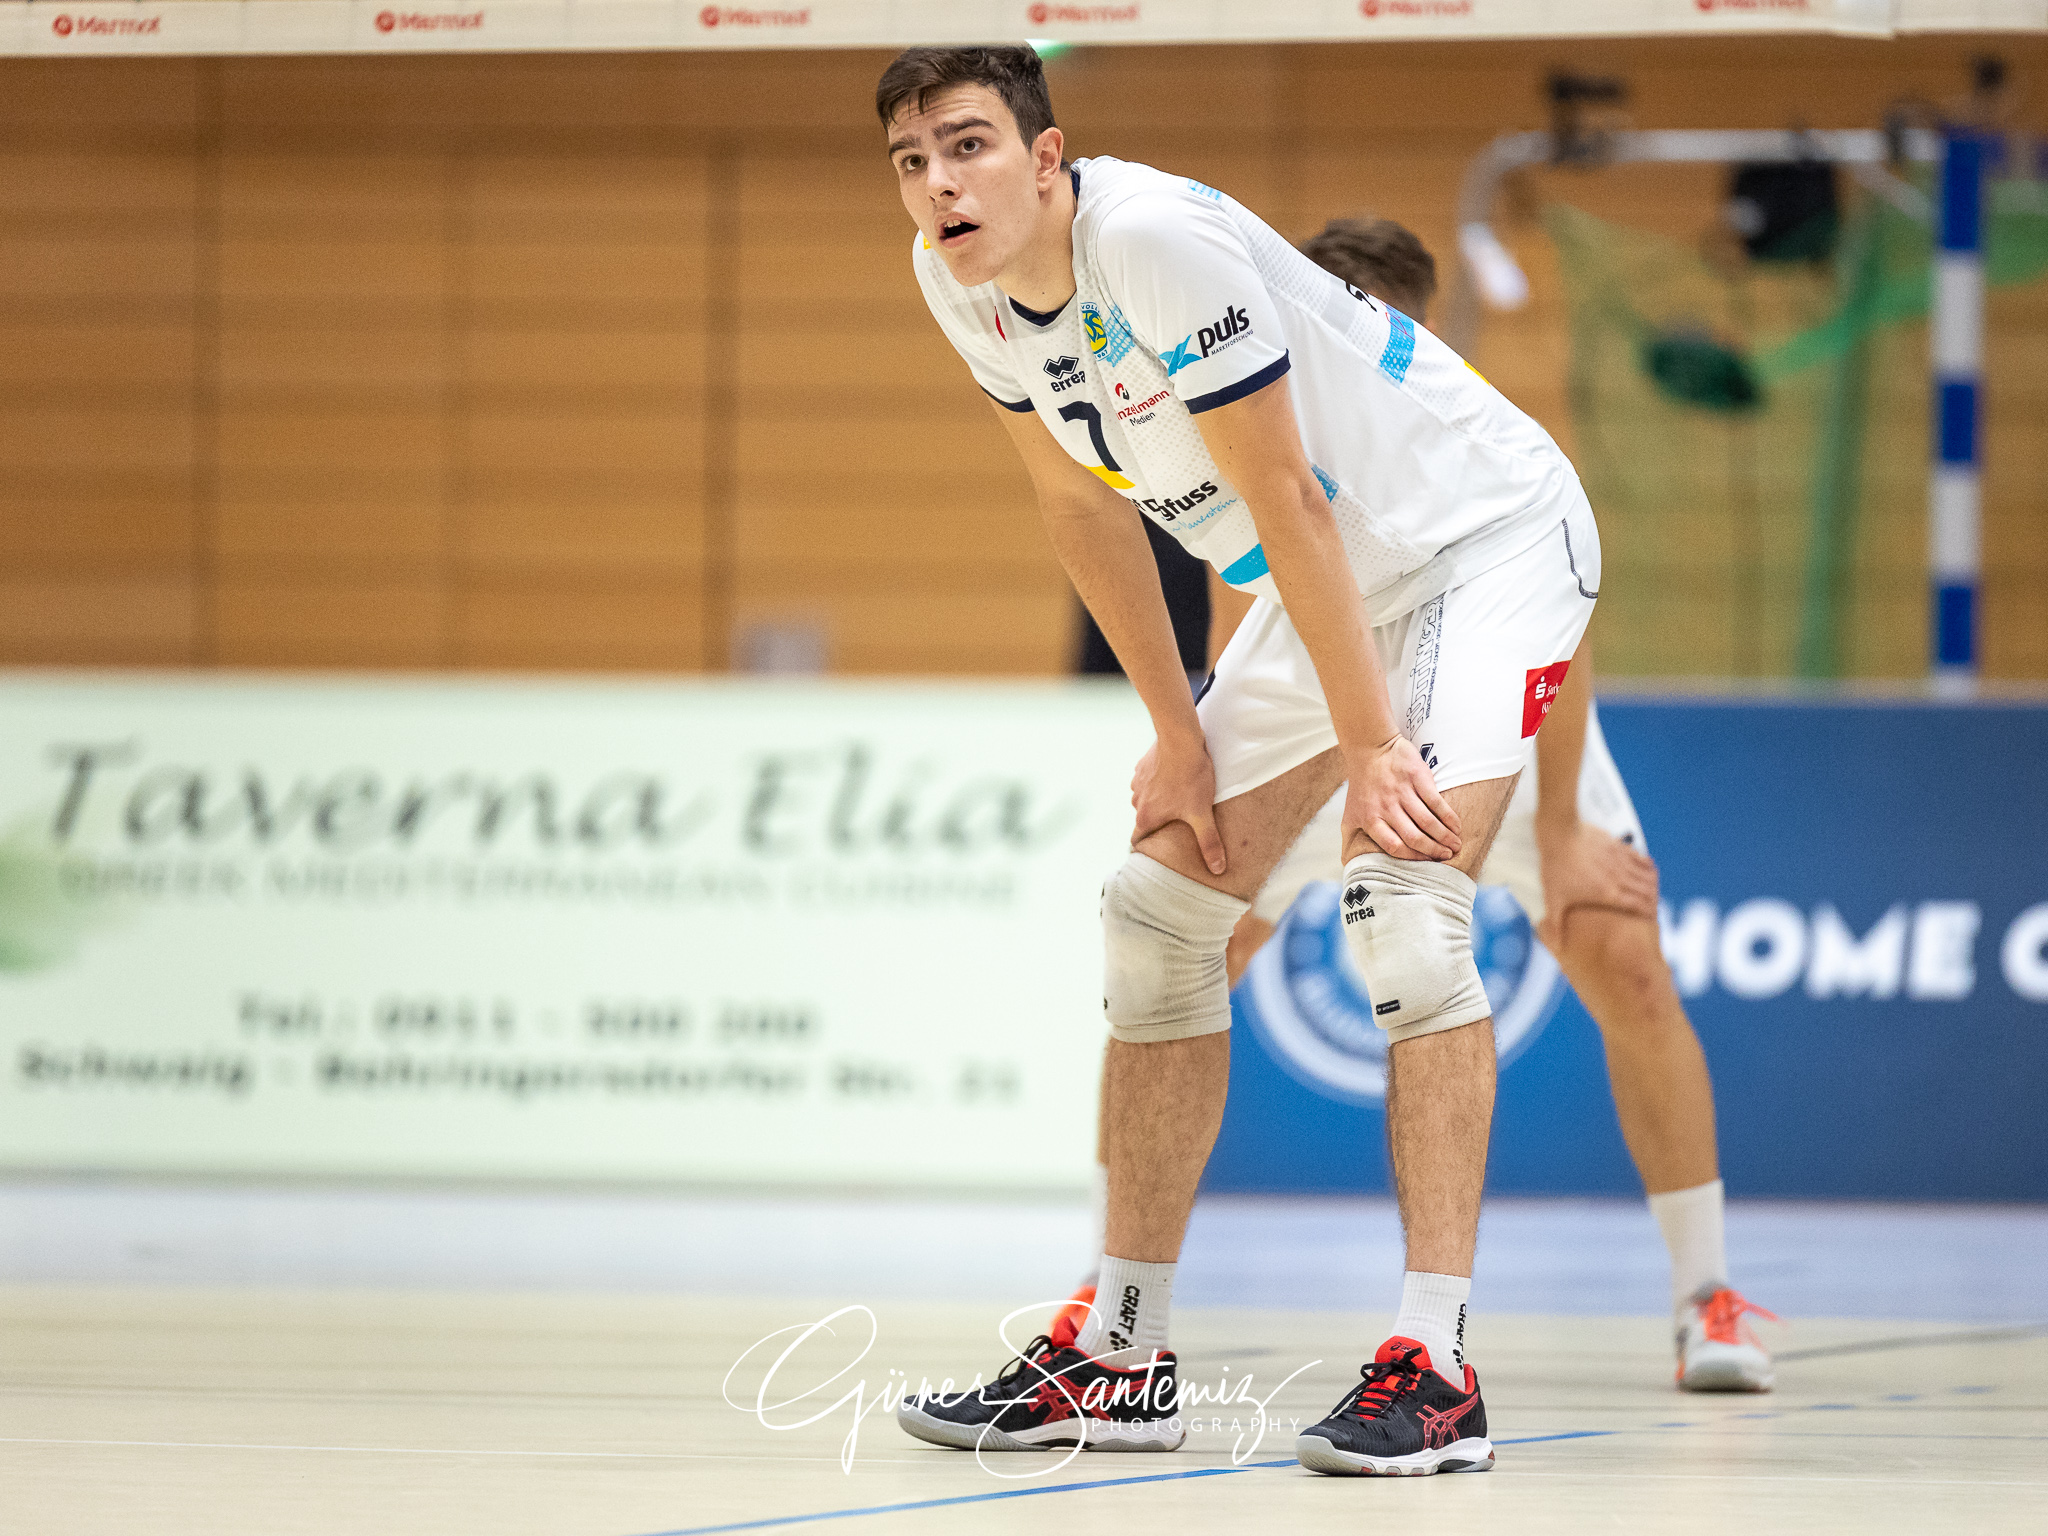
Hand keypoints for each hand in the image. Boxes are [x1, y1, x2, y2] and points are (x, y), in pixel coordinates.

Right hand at [1131, 731, 1226, 875]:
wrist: (1181, 738)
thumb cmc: (1191, 776)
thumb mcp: (1202, 813)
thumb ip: (1209, 842)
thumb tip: (1218, 870)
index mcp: (1147, 817)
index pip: (1137, 841)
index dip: (1145, 848)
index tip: (1154, 851)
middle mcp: (1137, 801)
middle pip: (1144, 820)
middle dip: (1157, 823)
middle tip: (1176, 823)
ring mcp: (1138, 782)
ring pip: (1145, 800)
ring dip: (1158, 801)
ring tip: (1178, 799)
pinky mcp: (1143, 766)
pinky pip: (1148, 781)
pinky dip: (1158, 782)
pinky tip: (1175, 778)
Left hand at [1343, 736, 1461, 861]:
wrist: (1369, 749)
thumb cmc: (1361, 786)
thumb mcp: (1349, 814)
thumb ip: (1350, 839)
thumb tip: (1348, 864)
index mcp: (1370, 820)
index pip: (1393, 846)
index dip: (1413, 857)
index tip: (1427, 863)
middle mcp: (1386, 808)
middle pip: (1414, 837)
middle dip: (1434, 850)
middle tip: (1447, 856)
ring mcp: (1402, 792)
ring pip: (1427, 821)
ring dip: (1445, 836)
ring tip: (1456, 845)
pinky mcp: (1417, 777)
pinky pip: (1436, 802)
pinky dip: (1449, 817)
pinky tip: (1456, 826)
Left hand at [1533, 821, 1659, 951]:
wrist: (1559, 833)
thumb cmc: (1556, 867)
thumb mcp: (1553, 899)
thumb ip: (1556, 924)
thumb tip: (1555, 946)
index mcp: (1609, 893)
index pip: (1640, 906)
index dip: (1650, 914)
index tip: (1651, 919)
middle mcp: (1621, 878)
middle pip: (1649, 892)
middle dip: (1654, 901)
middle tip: (1653, 908)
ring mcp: (1622, 860)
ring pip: (1649, 875)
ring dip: (1652, 884)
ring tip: (1652, 891)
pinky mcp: (1619, 846)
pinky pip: (1642, 858)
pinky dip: (1647, 866)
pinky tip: (1645, 869)